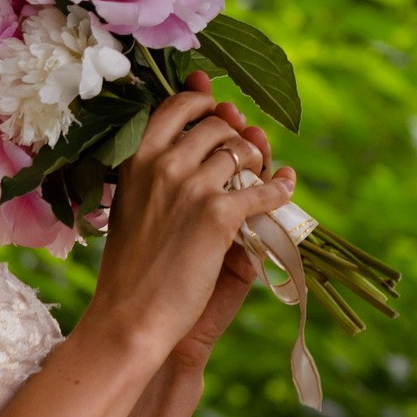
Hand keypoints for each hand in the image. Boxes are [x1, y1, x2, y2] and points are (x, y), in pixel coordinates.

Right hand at [84, 70, 296, 364]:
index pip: (177, 106)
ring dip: (258, 161)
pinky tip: (287, 188)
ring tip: (259, 175)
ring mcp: (192, 186)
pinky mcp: (219, 215)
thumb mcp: (130, 205)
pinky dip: (281, 188)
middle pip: (217, 125)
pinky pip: (264, 190)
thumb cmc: (129, 267)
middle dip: (235, 136)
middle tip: (242, 154)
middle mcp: (163, 163)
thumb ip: (156, 173)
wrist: (130, 316)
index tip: (217, 108)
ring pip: (243, 152)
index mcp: (136, 158)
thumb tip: (197, 143)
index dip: (203, 101)